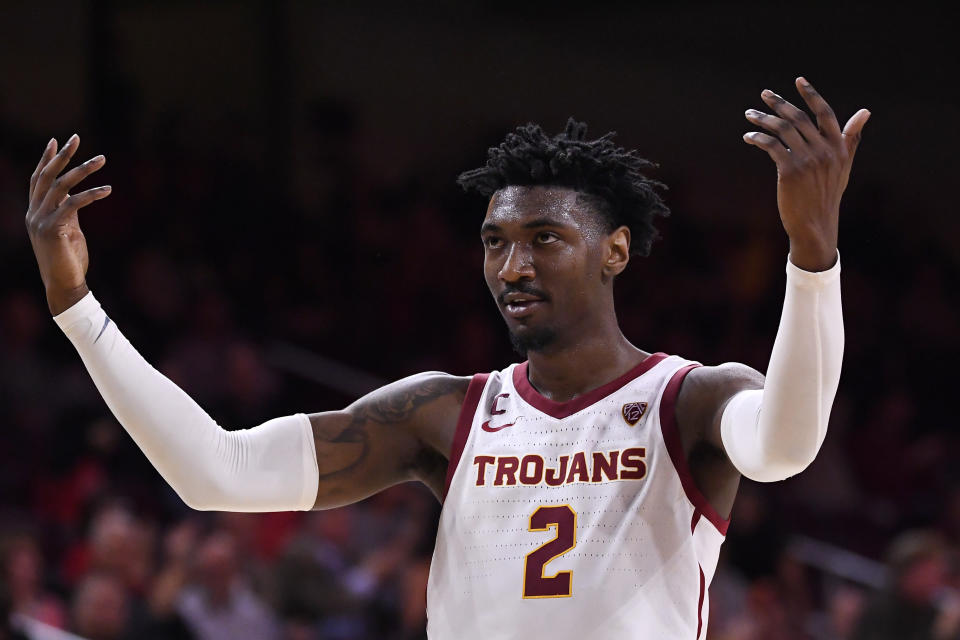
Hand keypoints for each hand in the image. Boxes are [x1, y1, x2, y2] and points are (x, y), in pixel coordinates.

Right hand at [24, 134, 111, 314]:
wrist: (64, 284)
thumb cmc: (69, 260)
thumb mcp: (68, 230)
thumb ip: (68, 212)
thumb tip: (77, 196)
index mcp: (35, 212)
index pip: (38, 179)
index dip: (46, 159)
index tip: (56, 141)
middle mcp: (33, 213)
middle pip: (46, 176)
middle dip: (62, 155)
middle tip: (76, 137)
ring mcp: (40, 220)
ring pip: (61, 185)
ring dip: (83, 169)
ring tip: (102, 158)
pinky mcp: (52, 228)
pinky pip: (73, 204)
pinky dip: (91, 194)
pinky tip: (107, 189)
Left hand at [743, 77, 869, 270]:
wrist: (815, 224)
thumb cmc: (827, 194)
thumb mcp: (844, 165)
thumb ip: (851, 138)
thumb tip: (865, 112)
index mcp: (839, 147)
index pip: (825, 113)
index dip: (812, 95)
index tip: (799, 80)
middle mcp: (825, 151)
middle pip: (799, 118)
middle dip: (780, 103)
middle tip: (765, 94)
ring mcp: (807, 160)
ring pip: (782, 130)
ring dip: (763, 119)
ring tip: (750, 115)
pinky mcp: (790, 171)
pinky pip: (771, 145)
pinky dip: (758, 138)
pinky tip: (749, 137)